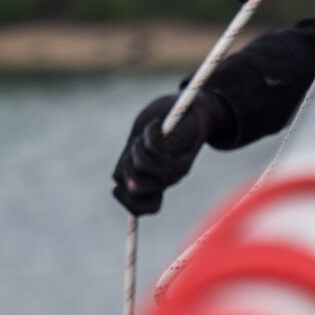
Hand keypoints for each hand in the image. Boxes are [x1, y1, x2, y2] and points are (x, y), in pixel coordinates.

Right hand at [111, 90, 227, 215]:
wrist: (195, 107)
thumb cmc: (163, 124)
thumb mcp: (139, 145)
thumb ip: (129, 164)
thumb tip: (120, 185)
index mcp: (155, 182)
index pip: (138, 208)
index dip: (126, 199)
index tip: (122, 181)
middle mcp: (166, 181)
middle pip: (133, 187)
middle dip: (126, 162)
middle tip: (135, 145)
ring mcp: (176, 172)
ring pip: (141, 165)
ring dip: (138, 143)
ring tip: (149, 132)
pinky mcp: (183, 157)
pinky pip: (153, 147)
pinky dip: (149, 130)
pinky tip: (158, 124)